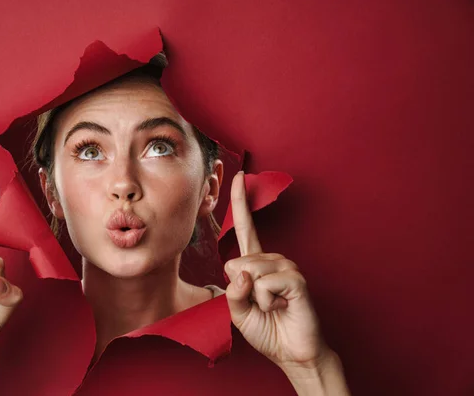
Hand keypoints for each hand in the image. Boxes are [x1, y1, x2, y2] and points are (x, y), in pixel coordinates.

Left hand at [225, 171, 329, 369]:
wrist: (291, 352)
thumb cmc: (267, 329)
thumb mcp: (238, 311)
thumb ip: (233, 291)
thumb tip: (244, 272)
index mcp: (257, 263)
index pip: (245, 228)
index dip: (241, 202)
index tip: (239, 176)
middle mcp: (272, 259)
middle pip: (235, 262)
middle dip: (240, 289)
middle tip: (260, 304)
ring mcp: (286, 266)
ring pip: (249, 273)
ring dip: (255, 300)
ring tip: (272, 306)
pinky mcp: (295, 279)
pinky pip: (264, 284)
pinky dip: (266, 302)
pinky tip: (281, 306)